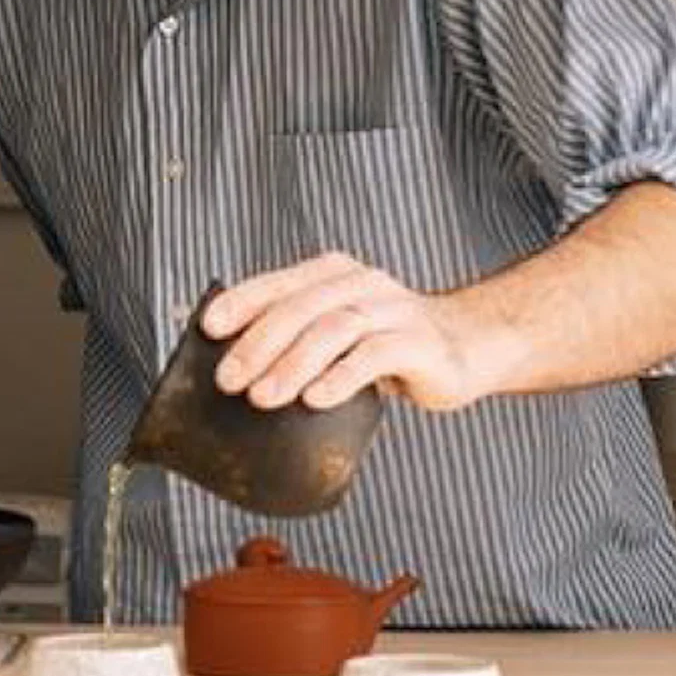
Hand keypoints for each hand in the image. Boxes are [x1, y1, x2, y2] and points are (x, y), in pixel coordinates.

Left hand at [203, 255, 492, 414]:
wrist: (467, 346)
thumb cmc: (389, 344)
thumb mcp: (342, 331)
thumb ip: (301, 337)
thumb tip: (234, 369)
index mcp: (334, 275)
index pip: (279, 283)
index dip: (241, 302)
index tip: (208, 328)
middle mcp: (362, 284)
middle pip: (301, 308)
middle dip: (258, 344)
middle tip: (228, 381)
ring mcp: (392, 311)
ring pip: (334, 329)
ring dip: (291, 364)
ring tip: (261, 398)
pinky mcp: (418, 343)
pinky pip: (374, 356)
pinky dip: (340, 377)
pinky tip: (315, 400)